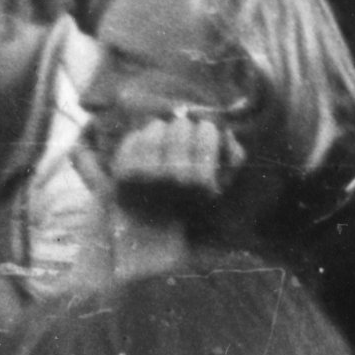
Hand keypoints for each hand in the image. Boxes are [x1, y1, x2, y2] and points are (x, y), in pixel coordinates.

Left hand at [100, 107, 244, 204]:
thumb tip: (225, 130)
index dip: (205, 129)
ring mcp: (144, 174)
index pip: (207, 130)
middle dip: (183, 128)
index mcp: (200, 180)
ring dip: (160, 130)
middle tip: (181, 138)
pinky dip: (139, 139)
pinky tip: (144, 154)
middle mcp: (172, 176)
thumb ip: (232, 156)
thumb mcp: (219, 184)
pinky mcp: (122, 172)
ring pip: (156, 126)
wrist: (150, 229)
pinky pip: (134, 137)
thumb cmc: (189, 200)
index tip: (203, 135)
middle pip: (181, 125)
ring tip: (162, 143)